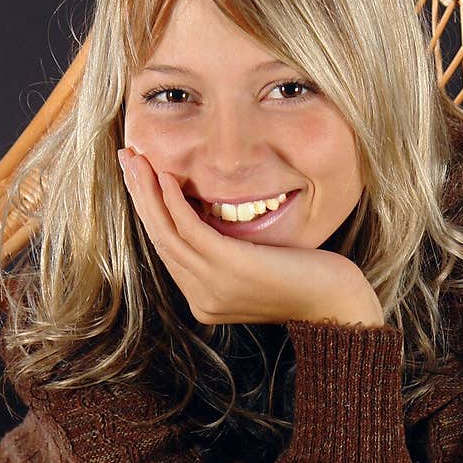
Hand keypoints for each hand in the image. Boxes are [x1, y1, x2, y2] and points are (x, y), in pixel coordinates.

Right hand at [118, 147, 381, 326]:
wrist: (336, 304)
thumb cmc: (308, 280)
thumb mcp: (258, 268)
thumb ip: (230, 255)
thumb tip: (212, 223)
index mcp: (205, 301)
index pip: (167, 250)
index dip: (149, 211)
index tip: (139, 178)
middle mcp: (202, 298)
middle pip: (158, 239)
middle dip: (139, 195)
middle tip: (126, 158)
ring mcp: (213, 287)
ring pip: (166, 233)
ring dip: (147, 192)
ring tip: (135, 158)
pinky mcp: (230, 269)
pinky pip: (191, 230)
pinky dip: (175, 202)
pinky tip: (166, 177)